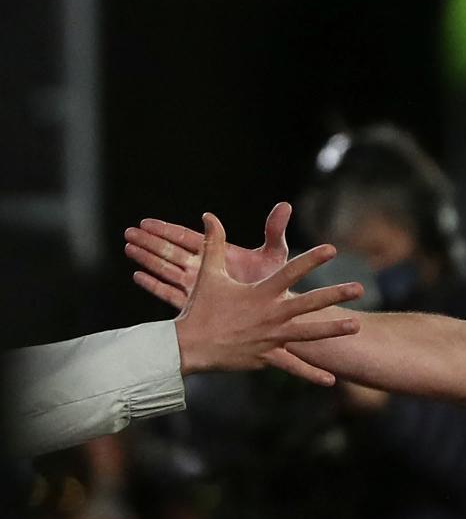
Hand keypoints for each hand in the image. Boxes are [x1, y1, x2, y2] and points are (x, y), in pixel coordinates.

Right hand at [125, 202, 291, 308]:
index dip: (167, 230)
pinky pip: (170, 293)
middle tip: (129, 232)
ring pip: (167, 270)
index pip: (188, 238)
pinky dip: (154, 285)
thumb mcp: (274, 255)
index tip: (147, 222)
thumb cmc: (278, 283)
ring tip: (128, 248)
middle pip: (172, 252)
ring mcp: (200, 288)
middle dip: (150, 242)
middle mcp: (207, 269)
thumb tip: (285, 205)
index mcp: (221, 254)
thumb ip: (274, 231)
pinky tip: (137, 276)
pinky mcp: (198, 305)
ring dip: (147, 259)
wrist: (276, 313)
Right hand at [173, 212, 363, 385]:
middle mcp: (270, 315)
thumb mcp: (208, 274)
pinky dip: (312, 374)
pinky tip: (331, 380)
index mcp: (260, 294)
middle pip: (309, 303)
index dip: (311, 259)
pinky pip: (293, 367)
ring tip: (358, 326)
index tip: (332, 249)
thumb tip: (208, 215)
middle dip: (335, 294)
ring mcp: (271, 338)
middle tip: (360, 288)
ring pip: (308, 334)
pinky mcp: (267, 357)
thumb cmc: (200, 309)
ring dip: (333, 330)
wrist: (188, 347)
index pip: (291, 272)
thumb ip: (212, 244)